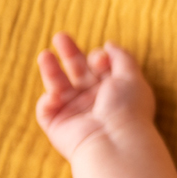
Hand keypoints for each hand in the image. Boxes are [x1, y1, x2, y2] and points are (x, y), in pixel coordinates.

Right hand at [35, 33, 155, 160]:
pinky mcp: (58, 125)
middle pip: (78, 72)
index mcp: (113, 90)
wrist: (114, 140)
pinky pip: (46, 109)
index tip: (100, 59)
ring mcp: (75, 113)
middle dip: (70, 54)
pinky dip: (48, 100)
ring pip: (58, 87)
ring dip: (50, 70)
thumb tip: (109, 44)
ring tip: (45, 54)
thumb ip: (121, 57)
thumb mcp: (131, 76)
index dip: (98, 58)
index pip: (99, 68)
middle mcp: (94, 101)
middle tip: (60, 36)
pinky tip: (56, 96)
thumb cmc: (127, 109)